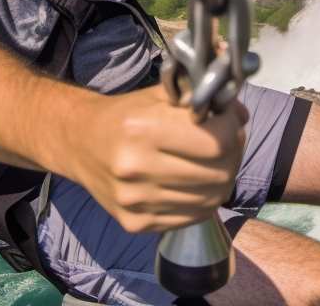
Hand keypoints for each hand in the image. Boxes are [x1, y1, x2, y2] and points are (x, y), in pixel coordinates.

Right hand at [63, 85, 247, 232]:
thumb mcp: (159, 96)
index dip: (232, 130)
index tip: (229, 121)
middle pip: (218, 174)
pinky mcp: (135, 224)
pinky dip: (204, 202)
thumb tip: (240, 113)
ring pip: (210, 200)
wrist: (79, 144)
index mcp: (142, 129)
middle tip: (227, 144)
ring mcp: (135, 201)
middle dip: (232, 156)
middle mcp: (136, 168)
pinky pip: (192, 218)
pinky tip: (197, 184)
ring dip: (221, 180)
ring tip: (213, 163)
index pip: (216, 142)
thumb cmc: (124, 116)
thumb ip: (201, 99)